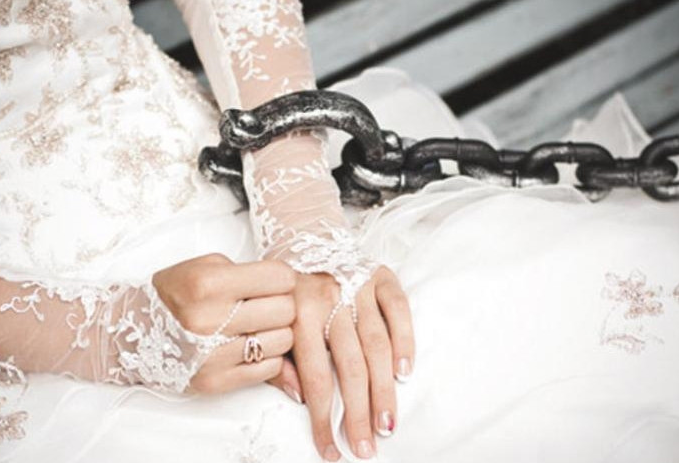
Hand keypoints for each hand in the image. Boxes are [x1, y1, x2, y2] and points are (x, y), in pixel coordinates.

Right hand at [152, 253, 297, 393]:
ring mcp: (210, 354)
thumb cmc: (177, 292)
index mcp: (207, 284)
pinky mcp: (214, 381)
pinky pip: (269, 368)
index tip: (273, 281)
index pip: (280, 278)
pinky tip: (248, 345)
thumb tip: (291, 284)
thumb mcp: (205, 266)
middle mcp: (208, 320)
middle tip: (265, 304)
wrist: (133, 329)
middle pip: (286, 310)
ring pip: (283, 341)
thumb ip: (249, 271)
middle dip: (281, 304)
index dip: (281, 278)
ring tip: (256, 326)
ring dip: (276, 332)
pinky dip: (267, 357)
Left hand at [291, 266, 414, 460]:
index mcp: (298, 312)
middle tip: (367, 448)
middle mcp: (330, 297)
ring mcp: (358, 285)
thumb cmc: (287, 289)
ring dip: (385, 389)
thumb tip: (299, 398)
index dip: (323, 418)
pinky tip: (405, 372)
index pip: (315, 376)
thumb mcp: (274, 320)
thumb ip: (283, 360)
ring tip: (387, 424)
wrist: (303, 236)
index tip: (331, 450)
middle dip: (359, 412)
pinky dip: (405, 340)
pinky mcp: (381, 275)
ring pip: (377, 344)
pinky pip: (398, 310)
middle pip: (350, 366)